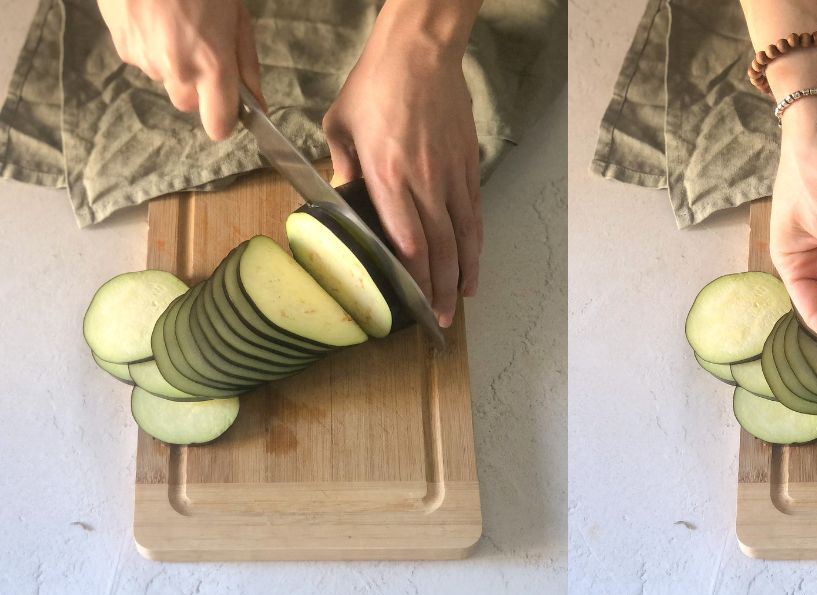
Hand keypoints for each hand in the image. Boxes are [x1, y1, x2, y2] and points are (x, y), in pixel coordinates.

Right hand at [98, 0, 262, 140]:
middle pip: (187, 104)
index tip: (228, 108)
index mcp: (211, 63)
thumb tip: (258, 103)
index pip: (218, 126)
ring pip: (164, 79)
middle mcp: (177, 69)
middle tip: (201, 47)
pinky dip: (151, 46)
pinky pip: (142, 59)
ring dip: (172, 63)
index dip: (224, 120)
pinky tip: (156, 16)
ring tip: (177, 23)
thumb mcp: (237, 18)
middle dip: (196, 86)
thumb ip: (246, 64)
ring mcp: (145, 59)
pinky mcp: (122, 46)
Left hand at [322, 5, 481, 327]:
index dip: (415, 279)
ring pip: (463, 234)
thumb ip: (342, 166)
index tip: (414, 304)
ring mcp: (450, 173)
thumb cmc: (377, 84)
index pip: (407, 242)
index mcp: (388, 176)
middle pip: (439, 248)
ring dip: (464, 272)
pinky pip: (474, 211)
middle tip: (440, 319)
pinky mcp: (467, 163)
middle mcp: (423, 181)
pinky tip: (474, 258)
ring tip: (463, 299)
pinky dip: (475, 239)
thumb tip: (344, 194)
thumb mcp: (340, 125)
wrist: (419, 53)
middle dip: (440, 289)